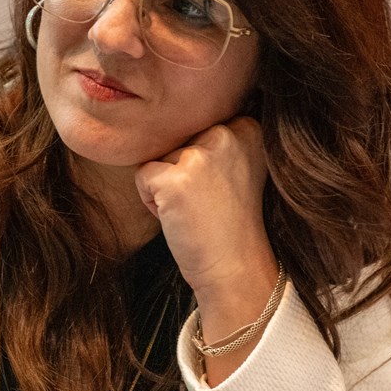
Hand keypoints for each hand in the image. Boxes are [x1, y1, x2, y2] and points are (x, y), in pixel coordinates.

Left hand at [136, 117, 280, 382]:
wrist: (237, 270)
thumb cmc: (230, 223)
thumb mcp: (236, 168)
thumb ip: (216, 139)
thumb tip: (168, 120)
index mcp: (248, 127)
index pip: (196, 128)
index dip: (200, 163)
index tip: (223, 190)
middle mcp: (228, 133)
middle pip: (176, 139)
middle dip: (182, 172)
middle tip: (208, 204)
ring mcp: (202, 155)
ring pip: (159, 158)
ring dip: (167, 187)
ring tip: (196, 212)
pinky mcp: (175, 179)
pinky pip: (143, 177)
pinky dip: (151, 203)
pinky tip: (180, 219)